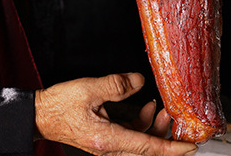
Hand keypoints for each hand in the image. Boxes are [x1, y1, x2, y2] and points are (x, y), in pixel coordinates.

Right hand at [34, 72, 196, 155]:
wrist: (40, 115)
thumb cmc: (59, 105)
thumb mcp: (89, 89)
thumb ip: (117, 85)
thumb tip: (139, 81)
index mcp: (108, 140)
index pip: (147, 147)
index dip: (171, 148)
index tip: (190, 147)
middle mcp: (110, 148)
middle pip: (147, 149)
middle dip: (166, 134)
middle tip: (177, 117)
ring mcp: (107, 145)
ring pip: (140, 143)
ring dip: (154, 127)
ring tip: (162, 107)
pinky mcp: (104, 139)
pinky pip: (130, 137)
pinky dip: (141, 124)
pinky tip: (145, 107)